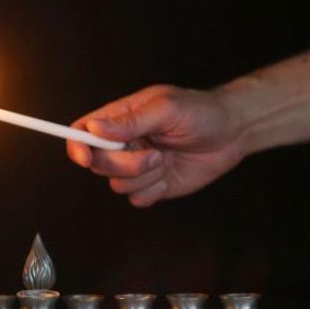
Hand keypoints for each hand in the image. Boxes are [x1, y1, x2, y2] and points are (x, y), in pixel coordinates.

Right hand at [67, 85, 246, 206]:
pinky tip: (170, 176)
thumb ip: (129, 121)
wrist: (232, 133)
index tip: (86, 156)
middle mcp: (123, 144)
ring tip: (166, 159)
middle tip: (154, 154)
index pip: (83, 132)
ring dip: (143, 176)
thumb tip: (93, 128)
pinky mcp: (152, 187)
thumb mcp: (165, 109)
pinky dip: (153, 191)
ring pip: (117, 184)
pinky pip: (137, 199)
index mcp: (120, 119)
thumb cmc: (200, 112)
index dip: (77, 146)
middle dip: (123, 163)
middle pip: (97, 163)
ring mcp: (136, 167)